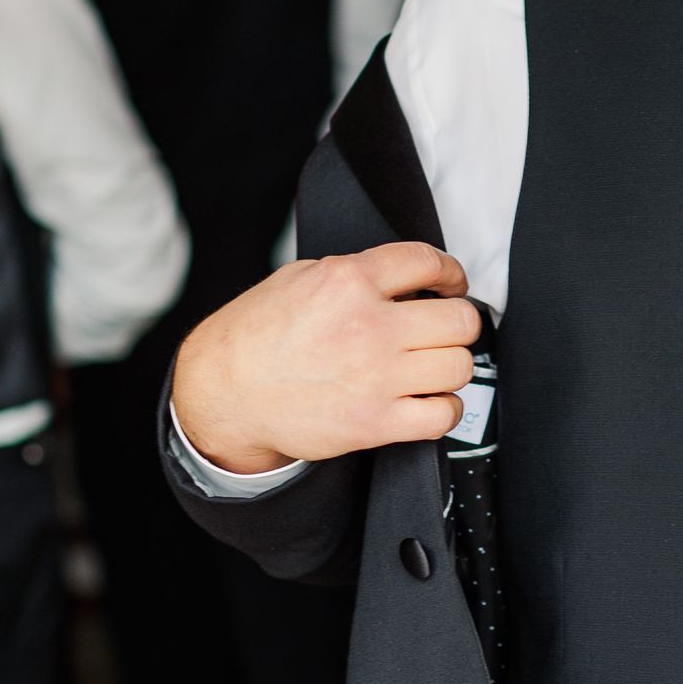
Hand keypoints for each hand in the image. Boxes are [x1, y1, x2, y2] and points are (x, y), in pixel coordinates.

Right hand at [171, 242, 480, 473]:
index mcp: (348, 282)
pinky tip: (427, 401)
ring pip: (460, 366)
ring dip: (451, 366)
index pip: (428, 261)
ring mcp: (375, 377)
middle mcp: (368, 326)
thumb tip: (398, 277)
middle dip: (457, 323)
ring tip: (432, 367)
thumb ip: (352, 273)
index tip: (451, 284)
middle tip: (443, 330)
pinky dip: (444, 409)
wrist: (223, 393)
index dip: (450, 272)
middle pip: (460, 320)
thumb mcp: (297, 279)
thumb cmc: (253, 337)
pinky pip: (444, 415)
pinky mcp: (375, 422)